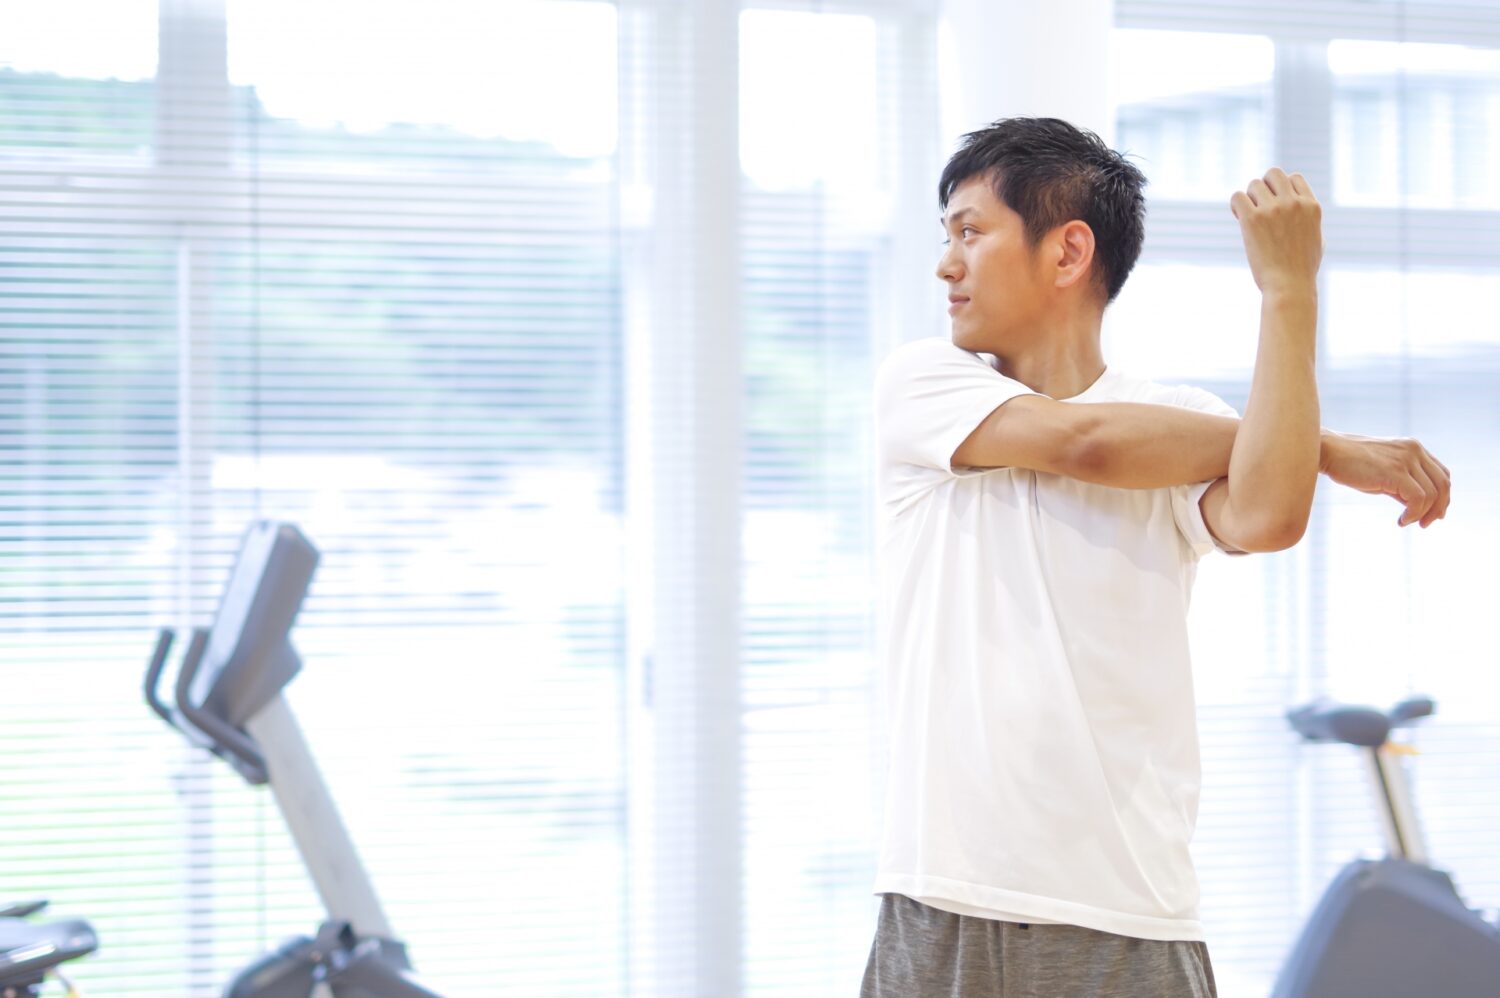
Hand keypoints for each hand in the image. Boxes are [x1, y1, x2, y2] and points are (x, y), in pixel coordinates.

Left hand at [1230, 168, 1322, 298]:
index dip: (1281, 189)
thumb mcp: (1316, 239)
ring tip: (1249, 218)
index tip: (1275, 205)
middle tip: (1259, 208)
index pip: (1294, 178)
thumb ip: (1309, 220)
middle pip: (1273, 173)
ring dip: (1249, 199)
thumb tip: (1302, 209)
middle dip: (1264, 187)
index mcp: (1311, 206)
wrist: (1289, 286)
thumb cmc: (1302, 269)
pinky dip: (1236, 205)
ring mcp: (1274, 209)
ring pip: (1254, 184)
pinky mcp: (1253, 219)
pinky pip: (1237, 196)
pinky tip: (1239, 218)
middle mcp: (1294, 203)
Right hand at [1319, 431, 1450, 527]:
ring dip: (1424, 514)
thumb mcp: (1383, 472)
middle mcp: (1414, 451)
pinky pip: (1418, 499)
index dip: (1443, 496)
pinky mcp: (1395, 472)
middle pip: (1443, 484)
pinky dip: (1413, 514)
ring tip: (1408, 522)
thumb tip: (1416, 506)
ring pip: (1433, 494)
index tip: (1433, 514)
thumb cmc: (1350, 464)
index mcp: (1413, 448)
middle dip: (1439, 508)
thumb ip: (1402, 484)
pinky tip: (1402, 520)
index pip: (1442, 474)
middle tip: (1425, 524)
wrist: (1328, 451)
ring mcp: (1406, 460)